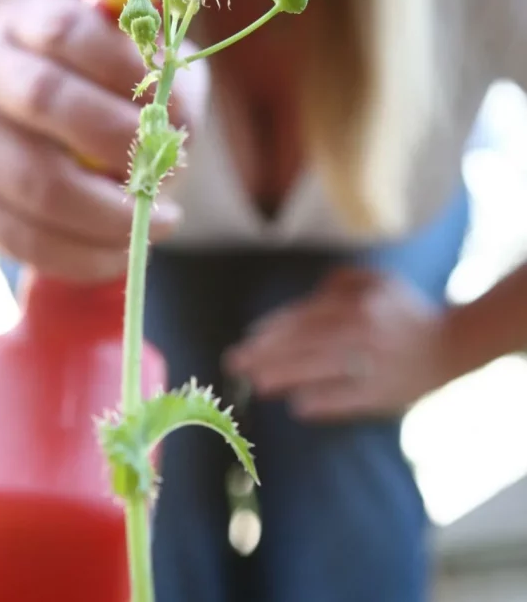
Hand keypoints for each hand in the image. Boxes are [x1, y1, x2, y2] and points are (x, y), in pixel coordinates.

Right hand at [0, 0, 206, 281]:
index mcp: (25, 21)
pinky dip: (83, 254)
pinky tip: (124, 251)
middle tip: (172, 168)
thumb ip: (162, 75)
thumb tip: (175, 119)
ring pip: (35, 182)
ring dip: (110, 211)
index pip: (67, 30)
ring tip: (160, 221)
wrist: (18, 110)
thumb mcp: (134, 58)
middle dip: (120, 139)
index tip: (173, 103)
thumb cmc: (98, 83)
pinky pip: (26, 239)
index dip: (126, 66)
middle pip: (45, 100)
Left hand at [223, 267, 449, 420]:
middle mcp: (361, 332)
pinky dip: (325, 403)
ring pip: (322, 370)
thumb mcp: (376, 281)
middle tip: (235, 364)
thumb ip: (339, 282)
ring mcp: (373, 364)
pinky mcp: (384, 392)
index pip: (305, 318)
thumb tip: (303, 299)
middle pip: (305, 344)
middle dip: (267, 354)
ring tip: (257, 383)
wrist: (453, 344)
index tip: (247, 340)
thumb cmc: (405, 311)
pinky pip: (350, 399)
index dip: (274, 329)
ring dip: (287, 377)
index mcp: (356, 305)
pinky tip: (299, 407)